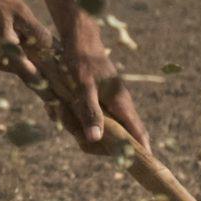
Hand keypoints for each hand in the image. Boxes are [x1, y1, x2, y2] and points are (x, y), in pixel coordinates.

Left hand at [56, 13, 151, 156]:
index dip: (140, 151)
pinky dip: (74, 115)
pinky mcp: (100, 95)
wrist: (78, 34)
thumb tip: (96, 139)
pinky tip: (57, 105)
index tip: (144, 166)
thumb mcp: (82, 86)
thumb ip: (90, 111)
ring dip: (78, 125)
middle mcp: (119, 103)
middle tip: (69, 128)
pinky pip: (90, 114)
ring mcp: (110, 99)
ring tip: (58, 110)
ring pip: (100, 125)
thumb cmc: (80, 58)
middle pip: (116, 135)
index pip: (137, 133)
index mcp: (121, 102)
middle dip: (93, 140)